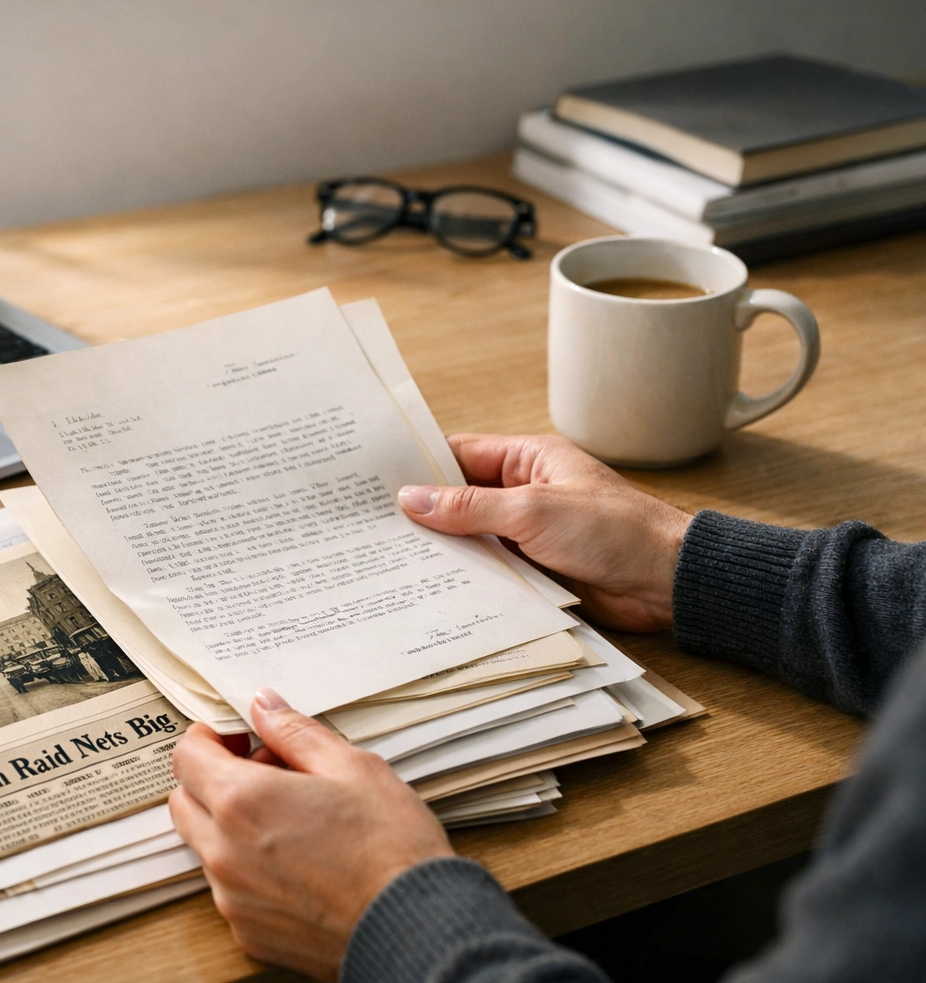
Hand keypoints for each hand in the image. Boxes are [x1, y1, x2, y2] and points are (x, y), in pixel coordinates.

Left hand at [169, 688, 453, 980]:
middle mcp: (224, 854)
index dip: (209, 738)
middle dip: (212, 780)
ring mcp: (233, 898)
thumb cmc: (391, 851)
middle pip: (184, 802)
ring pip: (206, 847)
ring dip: (230, 826)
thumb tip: (265, 707)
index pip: (186, 756)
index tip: (236, 738)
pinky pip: (229, 889)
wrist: (416, 928)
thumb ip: (295, 733)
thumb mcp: (352, 767)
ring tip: (289, 819)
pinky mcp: (249, 933)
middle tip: (263, 773)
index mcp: (242, 803)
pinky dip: (248, 869)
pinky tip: (297, 862)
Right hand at [399, 434, 691, 631]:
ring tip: (390, 558)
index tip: (376, 479)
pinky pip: (488, 569)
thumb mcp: (534, 510)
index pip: (460, 454)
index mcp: (528, 460)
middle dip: (423, 511)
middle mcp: (524, 493)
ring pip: (471, 537)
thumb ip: (470, 507)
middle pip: (460, 498)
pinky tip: (431, 586)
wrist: (666, 583)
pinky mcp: (534, 569)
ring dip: (442, 548)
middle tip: (373, 525)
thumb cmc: (615, 531)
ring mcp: (528, 533)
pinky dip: (464, 576)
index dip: (419, 465)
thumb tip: (413, 498)